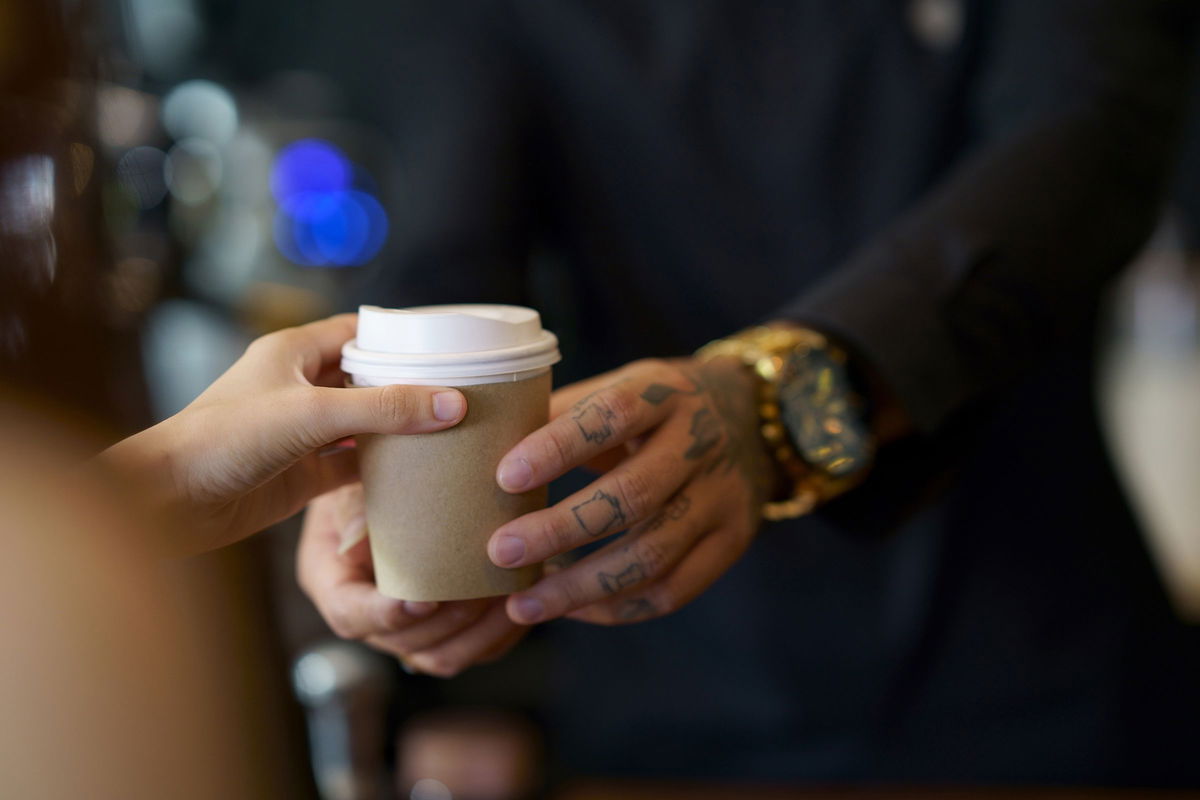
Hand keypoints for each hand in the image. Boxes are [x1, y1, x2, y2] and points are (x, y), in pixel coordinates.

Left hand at [99, 314, 466, 553]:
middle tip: (464, 394)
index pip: (360, 332)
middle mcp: (300, 387)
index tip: (451, 348)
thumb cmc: (222, 441)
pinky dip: (385, 470)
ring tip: (453, 433)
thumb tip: (452, 404)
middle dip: (411, 387)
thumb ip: (383, 409)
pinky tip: (419, 474)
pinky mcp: (303, 474)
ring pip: (366, 425)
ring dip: (400, 431)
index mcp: (294, 352)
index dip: (403, 338)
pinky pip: (355, 467)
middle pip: (369, 380)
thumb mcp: (311, 415)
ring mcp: (303, 433)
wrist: (167, 503)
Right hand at [299, 485, 529, 676]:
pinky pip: (474, 650)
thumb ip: (353, 506)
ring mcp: (408, 629)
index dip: (387, 616)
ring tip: (511, 596)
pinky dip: (501, 632)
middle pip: (405, 643)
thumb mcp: (350, 482)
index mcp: (333, 582)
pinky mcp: (445, 630)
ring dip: (481, 632)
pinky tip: (526, 601)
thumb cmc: (367, 474)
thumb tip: (358, 535)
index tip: (425, 600)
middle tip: (486, 590)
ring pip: (443, 656)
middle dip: (449, 622)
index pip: (350, 616)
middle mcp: (368, 615)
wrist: (400, 475)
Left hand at [487, 357, 777, 624]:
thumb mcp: (620, 387)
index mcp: (664, 394)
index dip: (558, 447)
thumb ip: (563, 414)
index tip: (504, 477)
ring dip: (581, 585)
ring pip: (652, 554)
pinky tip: (574, 609)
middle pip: (632, 496)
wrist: (753, 419)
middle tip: (500, 552)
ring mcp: (723, 496)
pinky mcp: (733, 540)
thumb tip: (482, 449)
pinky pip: (674, 589)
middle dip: (560, 529)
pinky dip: (618, 607)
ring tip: (524, 604)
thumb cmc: (656, 407)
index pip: (612, 417)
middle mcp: (701, 443)